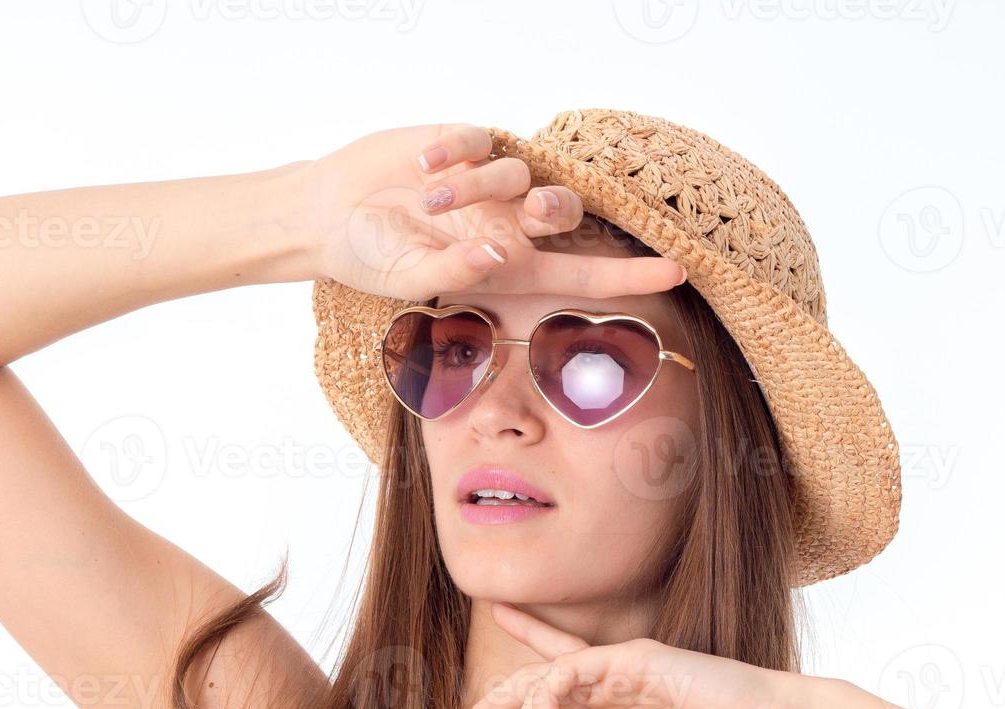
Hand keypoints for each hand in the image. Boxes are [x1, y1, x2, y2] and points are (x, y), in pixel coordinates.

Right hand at [302, 122, 686, 300]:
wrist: (326, 213)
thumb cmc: (370, 257)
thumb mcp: (408, 276)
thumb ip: (457, 269)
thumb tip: (504, 251)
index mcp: (504, 267)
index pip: (581, 274)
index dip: (629, 276)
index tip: (678, 272)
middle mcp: (506, 223)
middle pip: (565, 211)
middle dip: (554, 208)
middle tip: (528, 209)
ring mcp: (488, 182)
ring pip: (520, 173)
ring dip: (477, 184)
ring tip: (426, 195)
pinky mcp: (463, 143)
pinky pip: (482, 136)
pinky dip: (455, 150)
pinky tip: (422, 165)